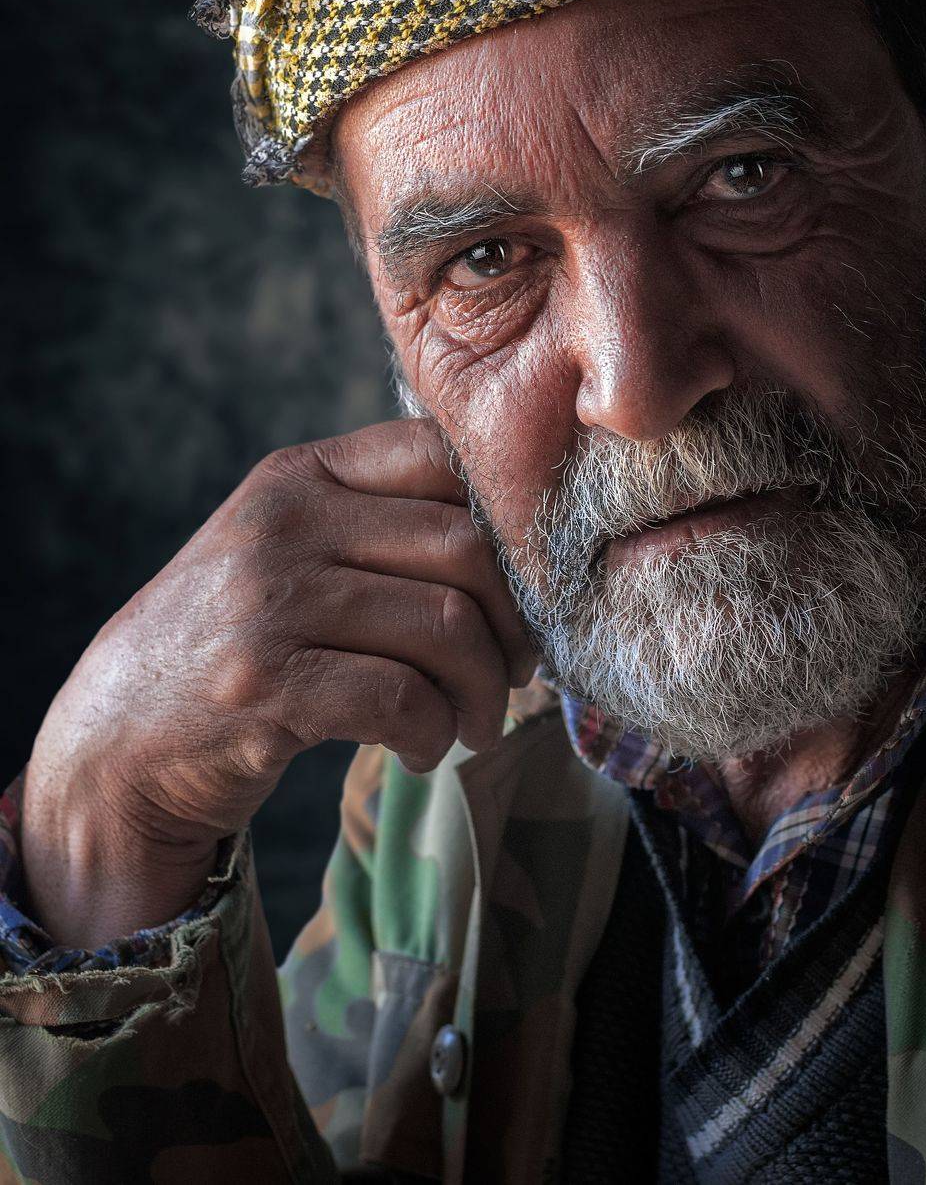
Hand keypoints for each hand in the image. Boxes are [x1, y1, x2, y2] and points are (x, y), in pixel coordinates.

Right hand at [20, 419, 534, 947]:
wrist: (118, 733)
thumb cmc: (236, 639)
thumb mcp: (288, 549)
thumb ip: (379, 521)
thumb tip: (526, 542)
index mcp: (300, 476)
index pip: (441, 455)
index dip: (511, 522)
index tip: (528, 583)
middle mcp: (284, 523)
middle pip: (465, 548)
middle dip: (515, 622)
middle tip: (521, 669)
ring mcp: (268, 602)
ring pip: (447, 628)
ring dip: (485, 691)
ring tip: (476, 722)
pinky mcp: (265, 686)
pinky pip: (403, 700)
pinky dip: (436, 733)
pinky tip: (426, 748)